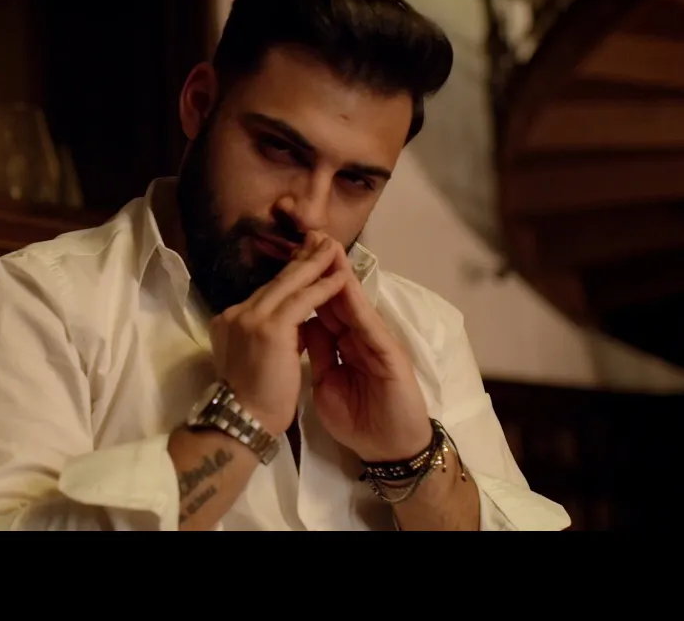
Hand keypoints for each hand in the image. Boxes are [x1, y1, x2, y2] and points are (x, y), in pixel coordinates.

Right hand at [209, 233, 347, 435]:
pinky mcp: (270, 327)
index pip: (266, 293)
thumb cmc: (251, 403)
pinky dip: (323, 287)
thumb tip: (287, 327)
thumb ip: (266, 339)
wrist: (241, 423)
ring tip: (334, 249)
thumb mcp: (253, 362)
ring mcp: (251, 318)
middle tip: (322, 239)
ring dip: (315, 265)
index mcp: (230, 322)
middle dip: (302, 260)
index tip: (306, 258)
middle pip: (276, 282)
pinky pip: (303, 300)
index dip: (289, 276)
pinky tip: (340, 277)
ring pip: (289, 284)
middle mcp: (236, 313)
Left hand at [301, 232, 433, 462]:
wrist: (388, 447)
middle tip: (311, 236)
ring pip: (355, 304)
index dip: (308, 282)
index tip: (292, 256)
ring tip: (329, 248)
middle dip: (324, 268)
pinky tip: (346, 286)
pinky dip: (358, 305)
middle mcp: (361, 337)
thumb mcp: (325, 383)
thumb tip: (297, 326)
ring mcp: (377, 343)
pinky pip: (370, 326)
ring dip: (343, 277)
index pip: (323, 306)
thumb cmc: (359, 419)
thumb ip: (315, 352)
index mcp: (345, 343)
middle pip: (339, 297)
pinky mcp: (391, 355)